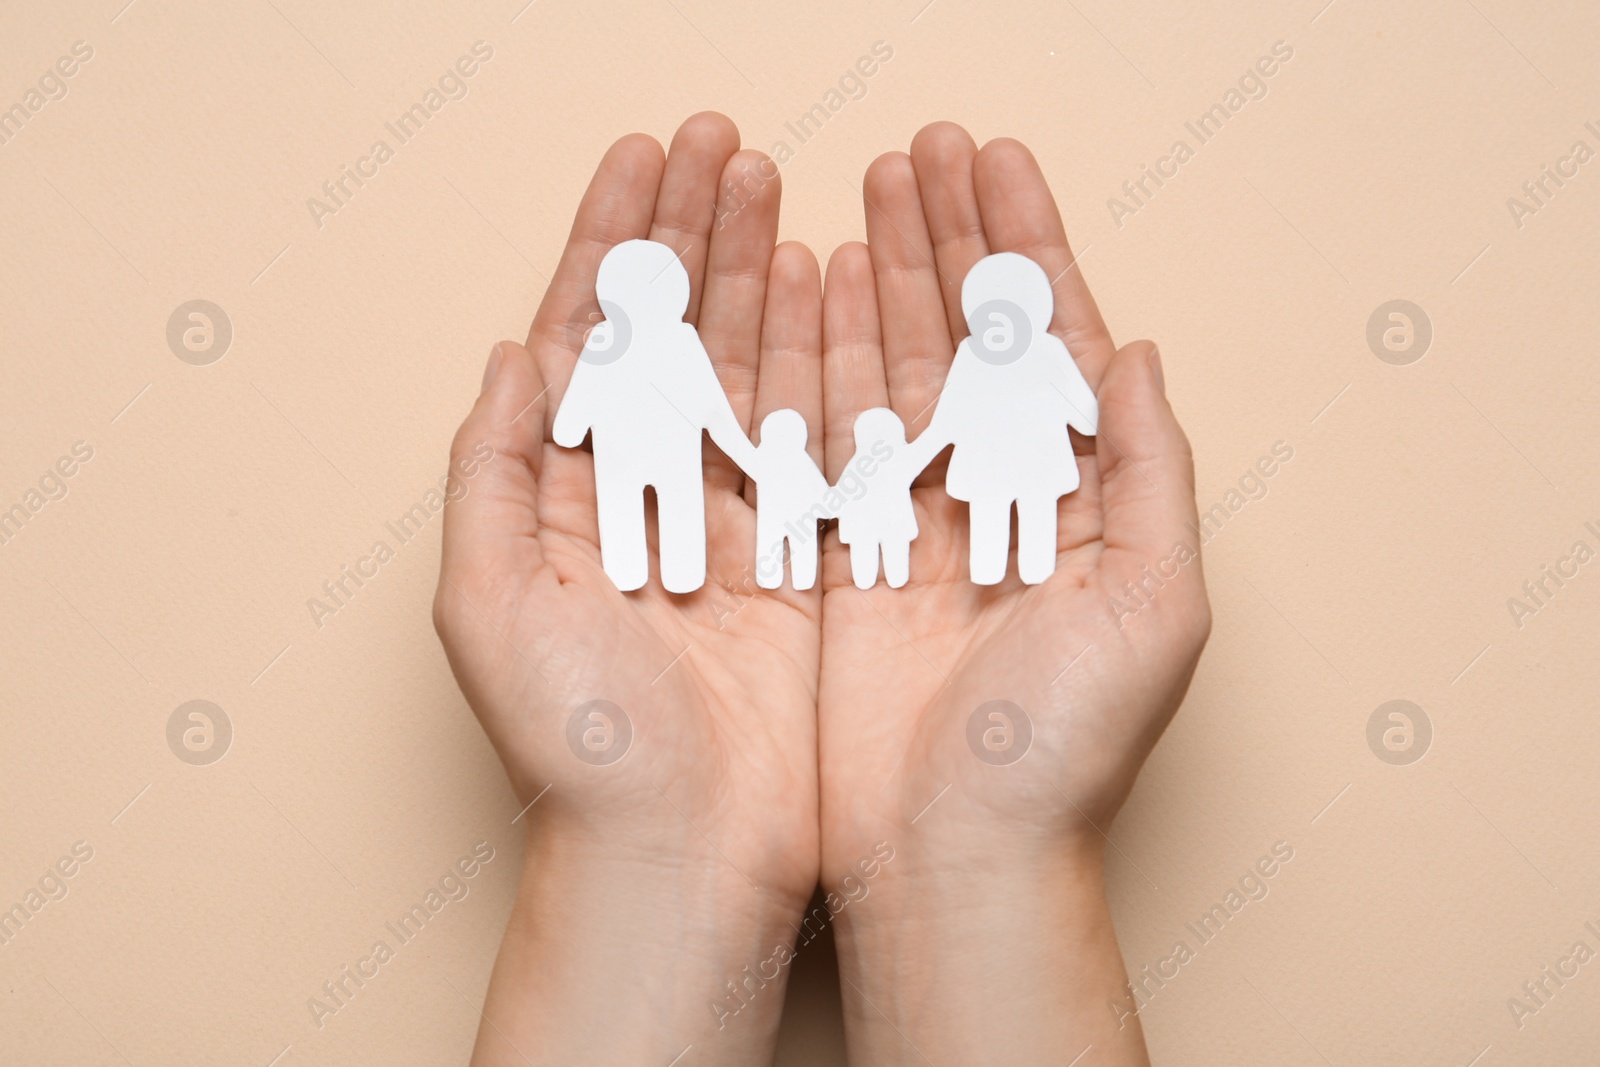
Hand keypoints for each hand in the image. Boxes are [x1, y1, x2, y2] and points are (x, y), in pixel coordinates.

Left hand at [434, 112, 825, 1064]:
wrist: (681, 850)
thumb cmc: (576, 745)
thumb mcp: (491, 603)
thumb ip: (491, 469)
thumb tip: (512, 352)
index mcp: (564, 490)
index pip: (589, 335)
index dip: (613, 241)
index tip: (643, 158)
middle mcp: (646, 490)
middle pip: (671, 330)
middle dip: (692, 232)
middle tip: (724, 145)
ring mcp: (726, 515)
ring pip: (744, 363)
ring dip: (757, 270)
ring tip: (775, 187)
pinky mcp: (798, 551)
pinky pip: (811, 431)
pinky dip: (820, 355)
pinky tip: (828, 285)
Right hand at [816, 123, 1210, 1062]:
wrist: (952, 851)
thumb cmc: (1063, 746)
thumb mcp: (1154, 606)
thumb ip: (1152, 470)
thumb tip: (1136, 351)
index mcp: (1080, 493)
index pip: (1053, 341)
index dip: (1026, 246)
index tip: (994, 165)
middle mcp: (998, 491)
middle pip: (971, 334)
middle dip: (949, 237)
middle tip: (921, 152)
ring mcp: (916, 516)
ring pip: (898, 364)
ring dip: (885, 273)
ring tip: (866, 192)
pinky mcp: (844, 550)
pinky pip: (828, 430)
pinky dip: (821, 355)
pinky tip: (812, 287)